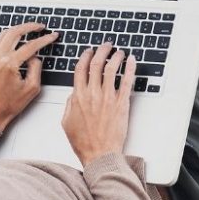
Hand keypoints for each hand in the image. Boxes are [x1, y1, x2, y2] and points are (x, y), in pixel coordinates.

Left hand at [0, 22, 57, 129]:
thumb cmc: (8, 105)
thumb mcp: (31, 89)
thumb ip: (36, 68)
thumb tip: (35, 56)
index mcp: (9, 64)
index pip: (31, 46)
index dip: (44, 39)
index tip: (52, 36)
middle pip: (15, 32)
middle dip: (30, 26)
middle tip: (40, 26)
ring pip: (4, 34)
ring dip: (18, 29)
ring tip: (28, 29)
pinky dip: (7, 37)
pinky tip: (15, 39)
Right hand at [61, 42, 137, 165]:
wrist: (99, 154)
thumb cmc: (84, 142)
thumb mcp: (66, 122)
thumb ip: (69, 105)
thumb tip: (73, 94)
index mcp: (77, 97)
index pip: (80, 69)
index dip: (85, 56)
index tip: (89, 51)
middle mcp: (92, 94)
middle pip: (96, 64)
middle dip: (101, 51)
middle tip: (106, 46)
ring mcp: (107, 98)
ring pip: (112, 69)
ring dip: (116, 56)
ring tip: (119, 52)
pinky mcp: (121, 104)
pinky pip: (127, 81)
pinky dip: (130, 68)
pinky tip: (132, 61)